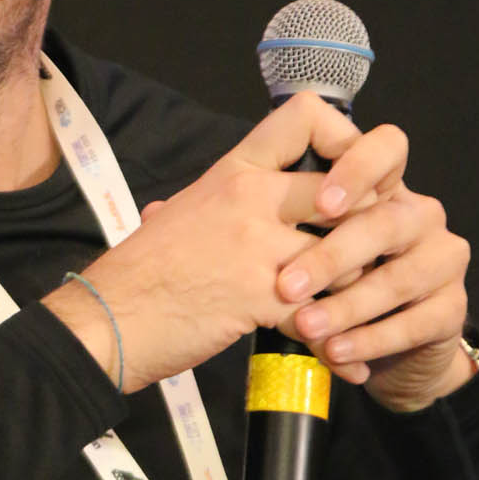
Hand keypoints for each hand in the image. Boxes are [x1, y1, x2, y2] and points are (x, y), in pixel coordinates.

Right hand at [43, 93, 471, 409]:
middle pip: (345, 191)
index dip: (347, 142)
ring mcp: (254, 245)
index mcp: (232, 171)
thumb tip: (173, 209)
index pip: (307, 115)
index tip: (349, 183)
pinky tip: (347, 364)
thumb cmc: (136, 276)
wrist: (104, 320)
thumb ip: (194, 208)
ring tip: (366, 317)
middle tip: (374, 259)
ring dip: (361, 292)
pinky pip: (321, 318)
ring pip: (344, 256)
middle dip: (370, 230)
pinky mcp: (257, 297)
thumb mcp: (172, 217)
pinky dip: (339, 347)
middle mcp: (249, 198)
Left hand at [274, 134, 471, 412]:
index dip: (357, 167)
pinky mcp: (453, 308)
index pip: (387, 148)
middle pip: (386, 220)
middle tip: (285, 286)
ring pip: (400, 276)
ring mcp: (443, 259)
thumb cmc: (326, 285)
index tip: (320, 203)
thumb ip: (284, 211)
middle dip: (333, 254)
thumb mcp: (300, 245)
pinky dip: (371, 339)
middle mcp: (420, 214)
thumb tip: (227, 192)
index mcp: (385, 187)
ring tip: (304, 327)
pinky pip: (416, 322)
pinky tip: (336, 353)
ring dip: (347, 305)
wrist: (374, 348)